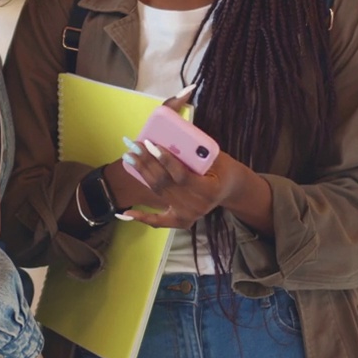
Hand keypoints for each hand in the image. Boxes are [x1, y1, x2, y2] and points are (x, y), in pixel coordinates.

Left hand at [120, 141, 244, 229]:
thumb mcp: (217, 158)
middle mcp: (197, 206)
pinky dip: (143, 217)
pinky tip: (126, 213)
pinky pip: (159, 221)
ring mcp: (188, 215)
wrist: (230, 188)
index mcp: (209, 190)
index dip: (166, 161)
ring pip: (158, 193)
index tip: (152, 144)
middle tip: (133, 146)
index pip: (182, 176)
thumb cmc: (223, 168)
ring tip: (129, 156)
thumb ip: (198, 152)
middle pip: (165, 183)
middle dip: (147, 162)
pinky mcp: (181, 220)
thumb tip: (173, 136)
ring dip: (142, 174)